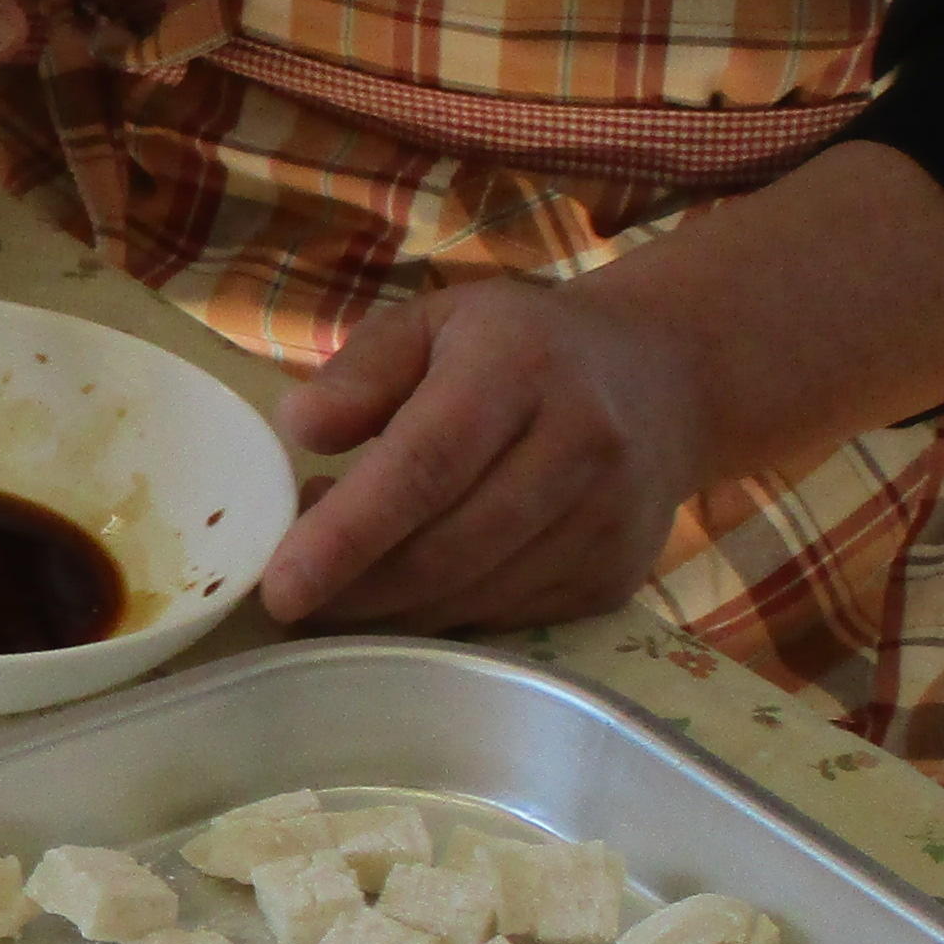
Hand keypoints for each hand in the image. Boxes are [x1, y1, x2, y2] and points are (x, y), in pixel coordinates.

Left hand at [261, 277, 716, 632]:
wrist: (663, 377)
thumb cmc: (516, 348)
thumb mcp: (432, 324)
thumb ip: (360, 372)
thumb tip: (298, 430)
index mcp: (519, 367)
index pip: (426, 464)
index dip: (348, 534)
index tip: (281, 584)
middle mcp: (579, 445)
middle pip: (447, 549)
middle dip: (354, 589)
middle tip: (286, 595)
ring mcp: (608, 520)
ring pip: (474, 598)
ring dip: (389, 609)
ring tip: (340, 578)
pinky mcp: (616, 578)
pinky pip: (506, 619)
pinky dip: (441, 617)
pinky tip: (410, 586)